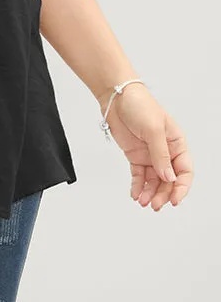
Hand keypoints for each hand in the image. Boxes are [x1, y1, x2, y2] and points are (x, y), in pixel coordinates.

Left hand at [98, 82, 192, 210]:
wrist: (115, 97)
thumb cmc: (139, 105)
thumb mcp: (154, 129)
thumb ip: (161, 155)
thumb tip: (169, 178)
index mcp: (176, 143)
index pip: (184, 171)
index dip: (181, 187)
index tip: (174, 200)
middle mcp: (165, 151)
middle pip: (169, 180)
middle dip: (163, 194)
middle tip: (155, 204)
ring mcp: (150, 154)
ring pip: (154, 181)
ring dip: (150, 193)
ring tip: (143, 202)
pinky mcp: (135, 156)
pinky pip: (139, 175)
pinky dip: (138, 186)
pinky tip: (136, 195)